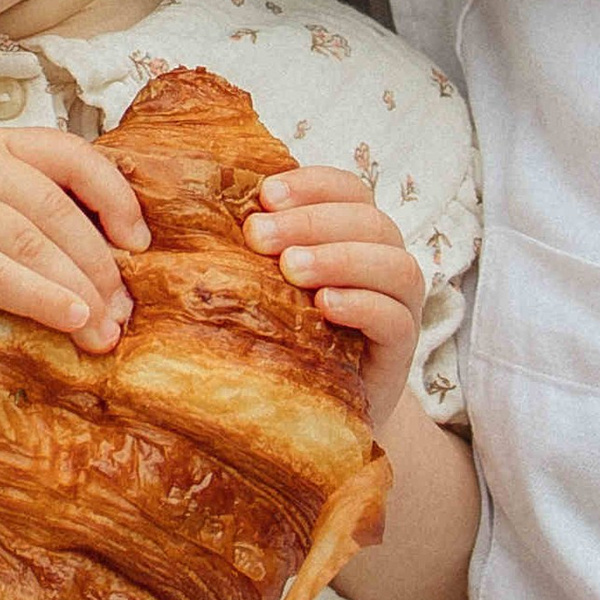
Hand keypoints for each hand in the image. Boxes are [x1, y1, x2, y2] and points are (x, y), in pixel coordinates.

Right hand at [0, 123, 146, 349]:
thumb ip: (31, 213)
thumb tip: (121, 259)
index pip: (67, 154)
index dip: (114, 196)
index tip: (141, 244)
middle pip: (53, 205)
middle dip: (100, 262)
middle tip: (126, 309)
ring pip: (29, 240)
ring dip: (78, 287)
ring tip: (106, 329)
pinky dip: (40, 297)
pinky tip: (71, 319)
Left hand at [247, 162, 426, 431]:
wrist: (314, 414)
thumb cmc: (282, 334)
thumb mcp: (267, 284)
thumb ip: (256, 245)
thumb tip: (198, 205)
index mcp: (354, 231)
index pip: (348, 188)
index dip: (310, 184)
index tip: (264, 194)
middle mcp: (385, 260)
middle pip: (369, 220)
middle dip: (311, 221)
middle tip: (258, 235)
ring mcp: (400, 305)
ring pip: (394, 264)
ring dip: (339, 258)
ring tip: (291, 268)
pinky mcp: (401, 352)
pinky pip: (397, 319)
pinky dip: (362, 304)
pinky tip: (324, 306)